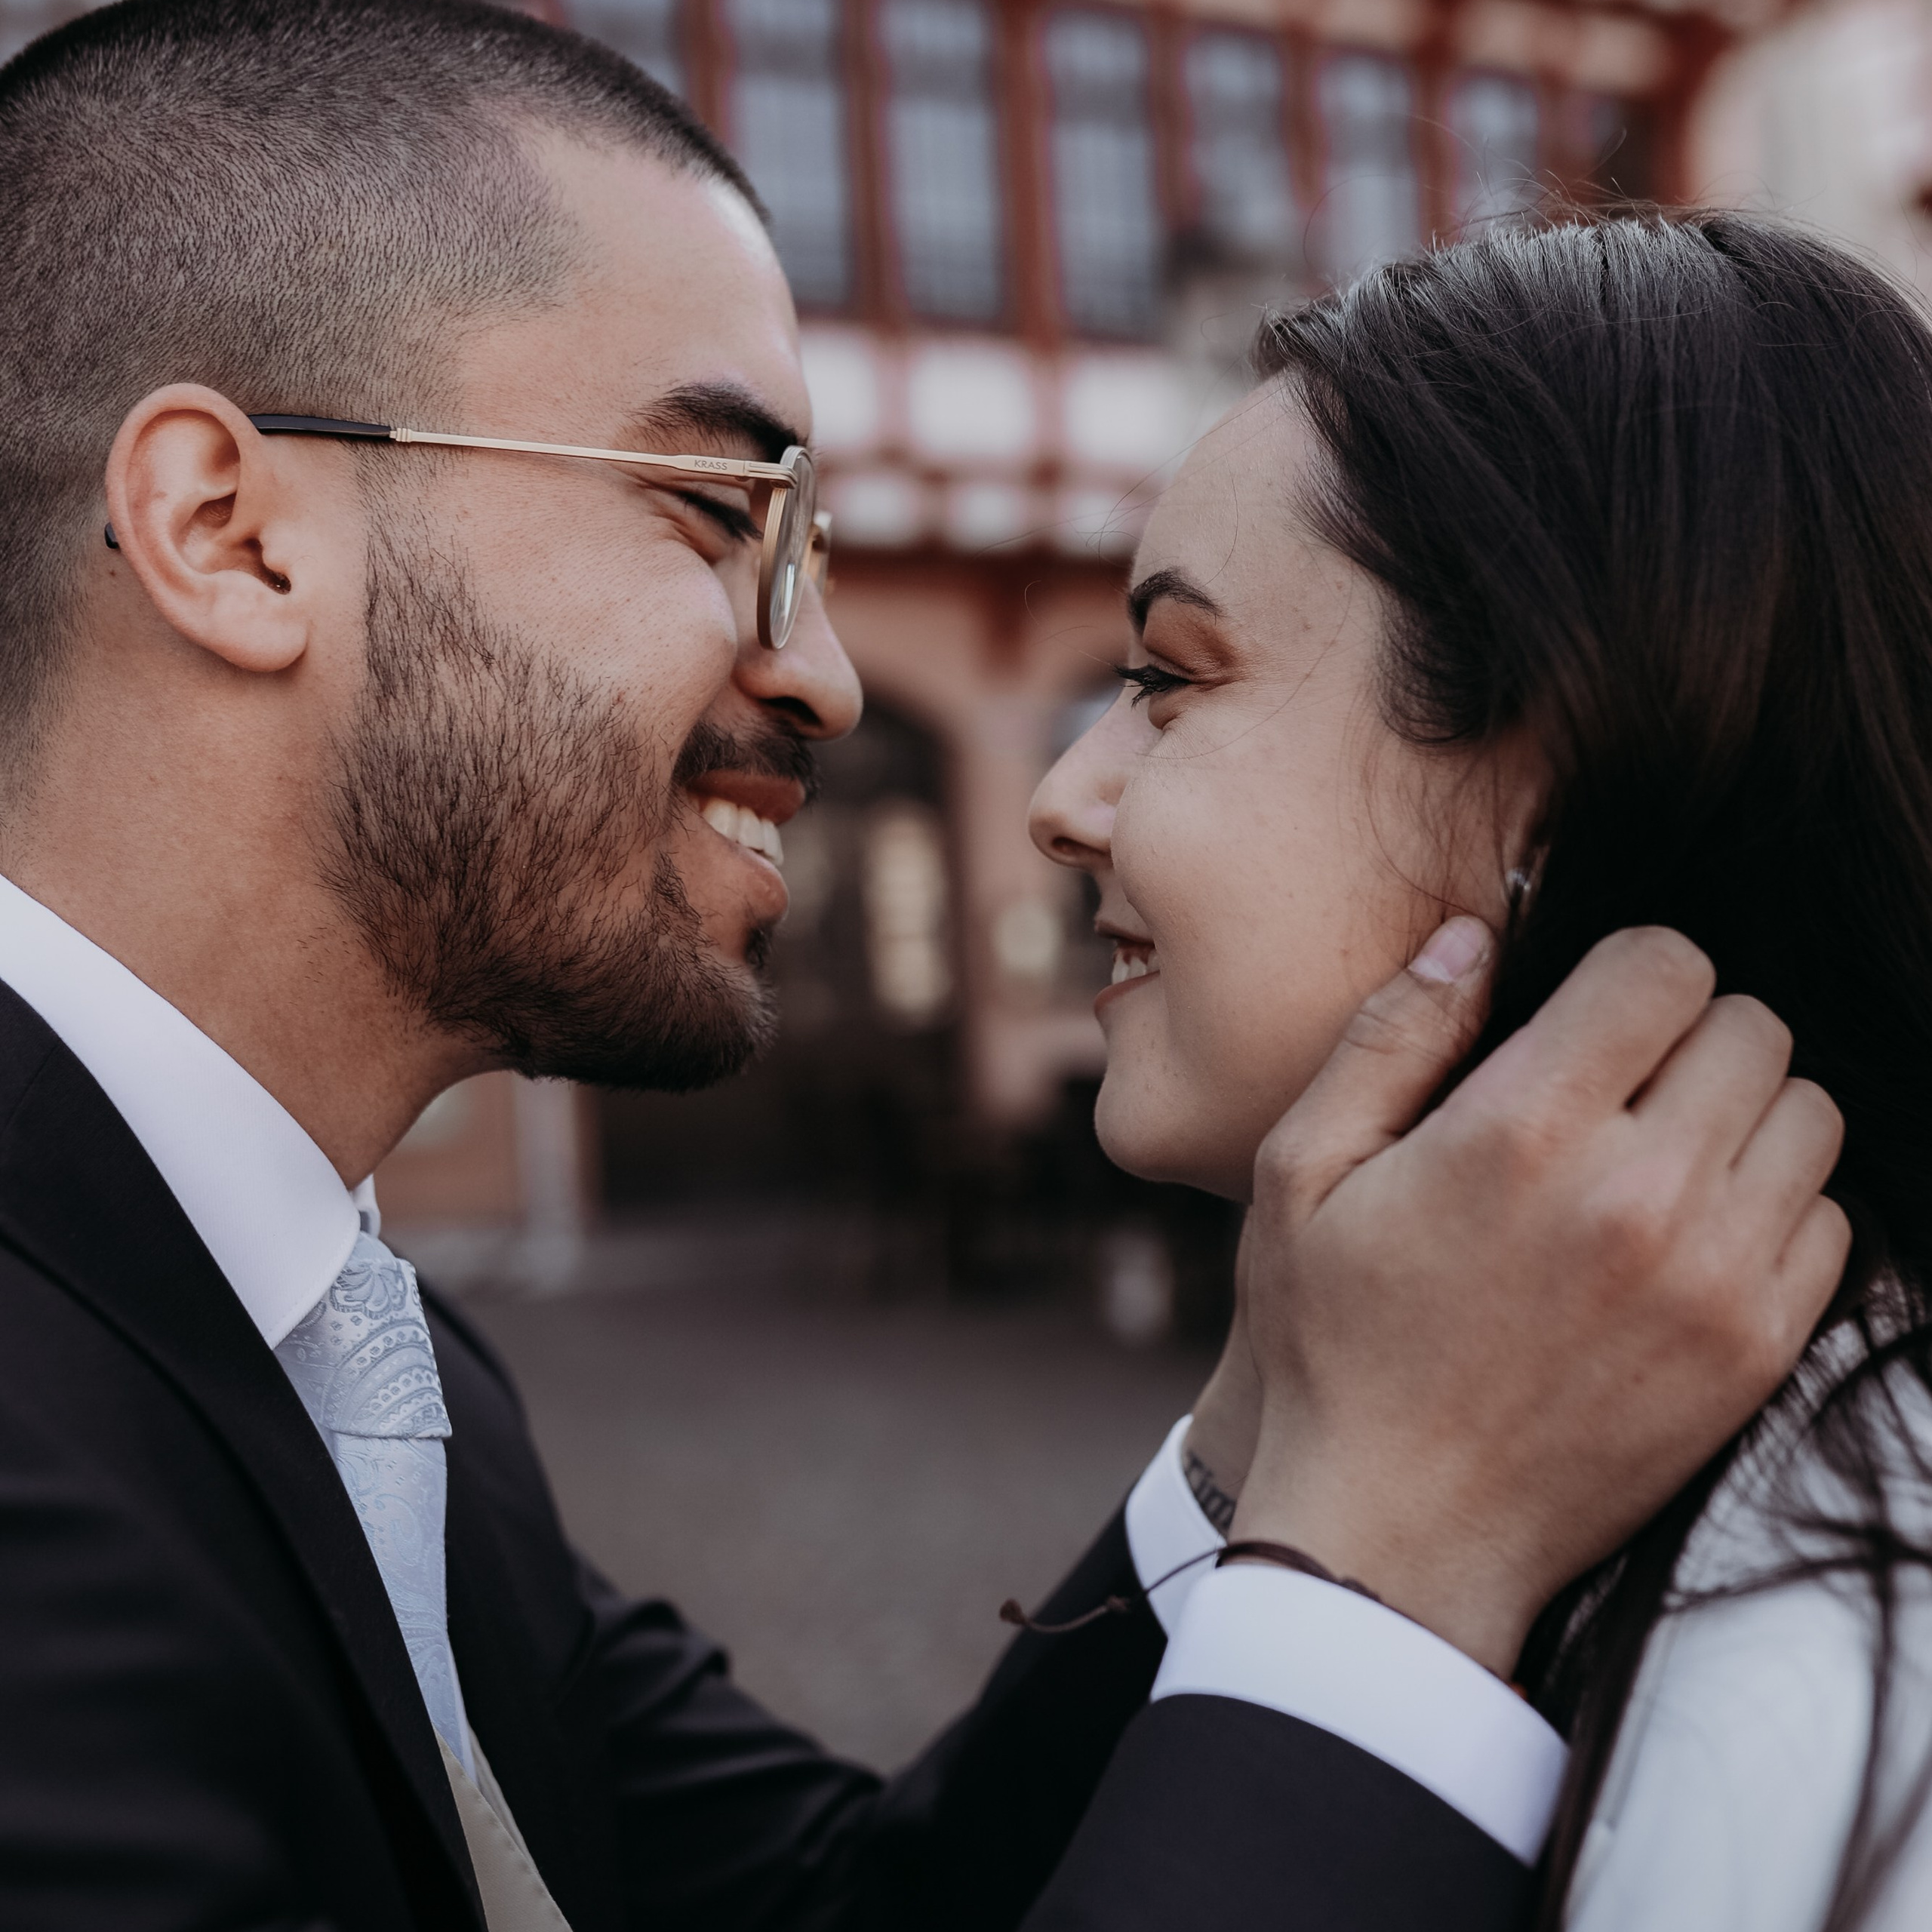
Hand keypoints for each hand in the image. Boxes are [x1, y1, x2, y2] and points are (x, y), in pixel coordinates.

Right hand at [1229, 920, 1848, 1676]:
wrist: (1398, 1533)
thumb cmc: (1333, 1344)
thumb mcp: (1301, 1174)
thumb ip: (1389, 1038)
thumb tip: (1472, 938)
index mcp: (1522, 1132)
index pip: (1666, 965)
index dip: (1627, 969)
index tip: (1588, 1011)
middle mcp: (1640, 1195)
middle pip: (1754, 1027)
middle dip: (1688, 1032)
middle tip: (1618, 1085)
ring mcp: (1714, 1280)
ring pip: (1806, 1116)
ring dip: (1741, 1113)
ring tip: (1656, 1156)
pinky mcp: (1756, 1352)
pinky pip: (1829, 1222)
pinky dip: (1773, 1206)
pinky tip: (1687, 1235)